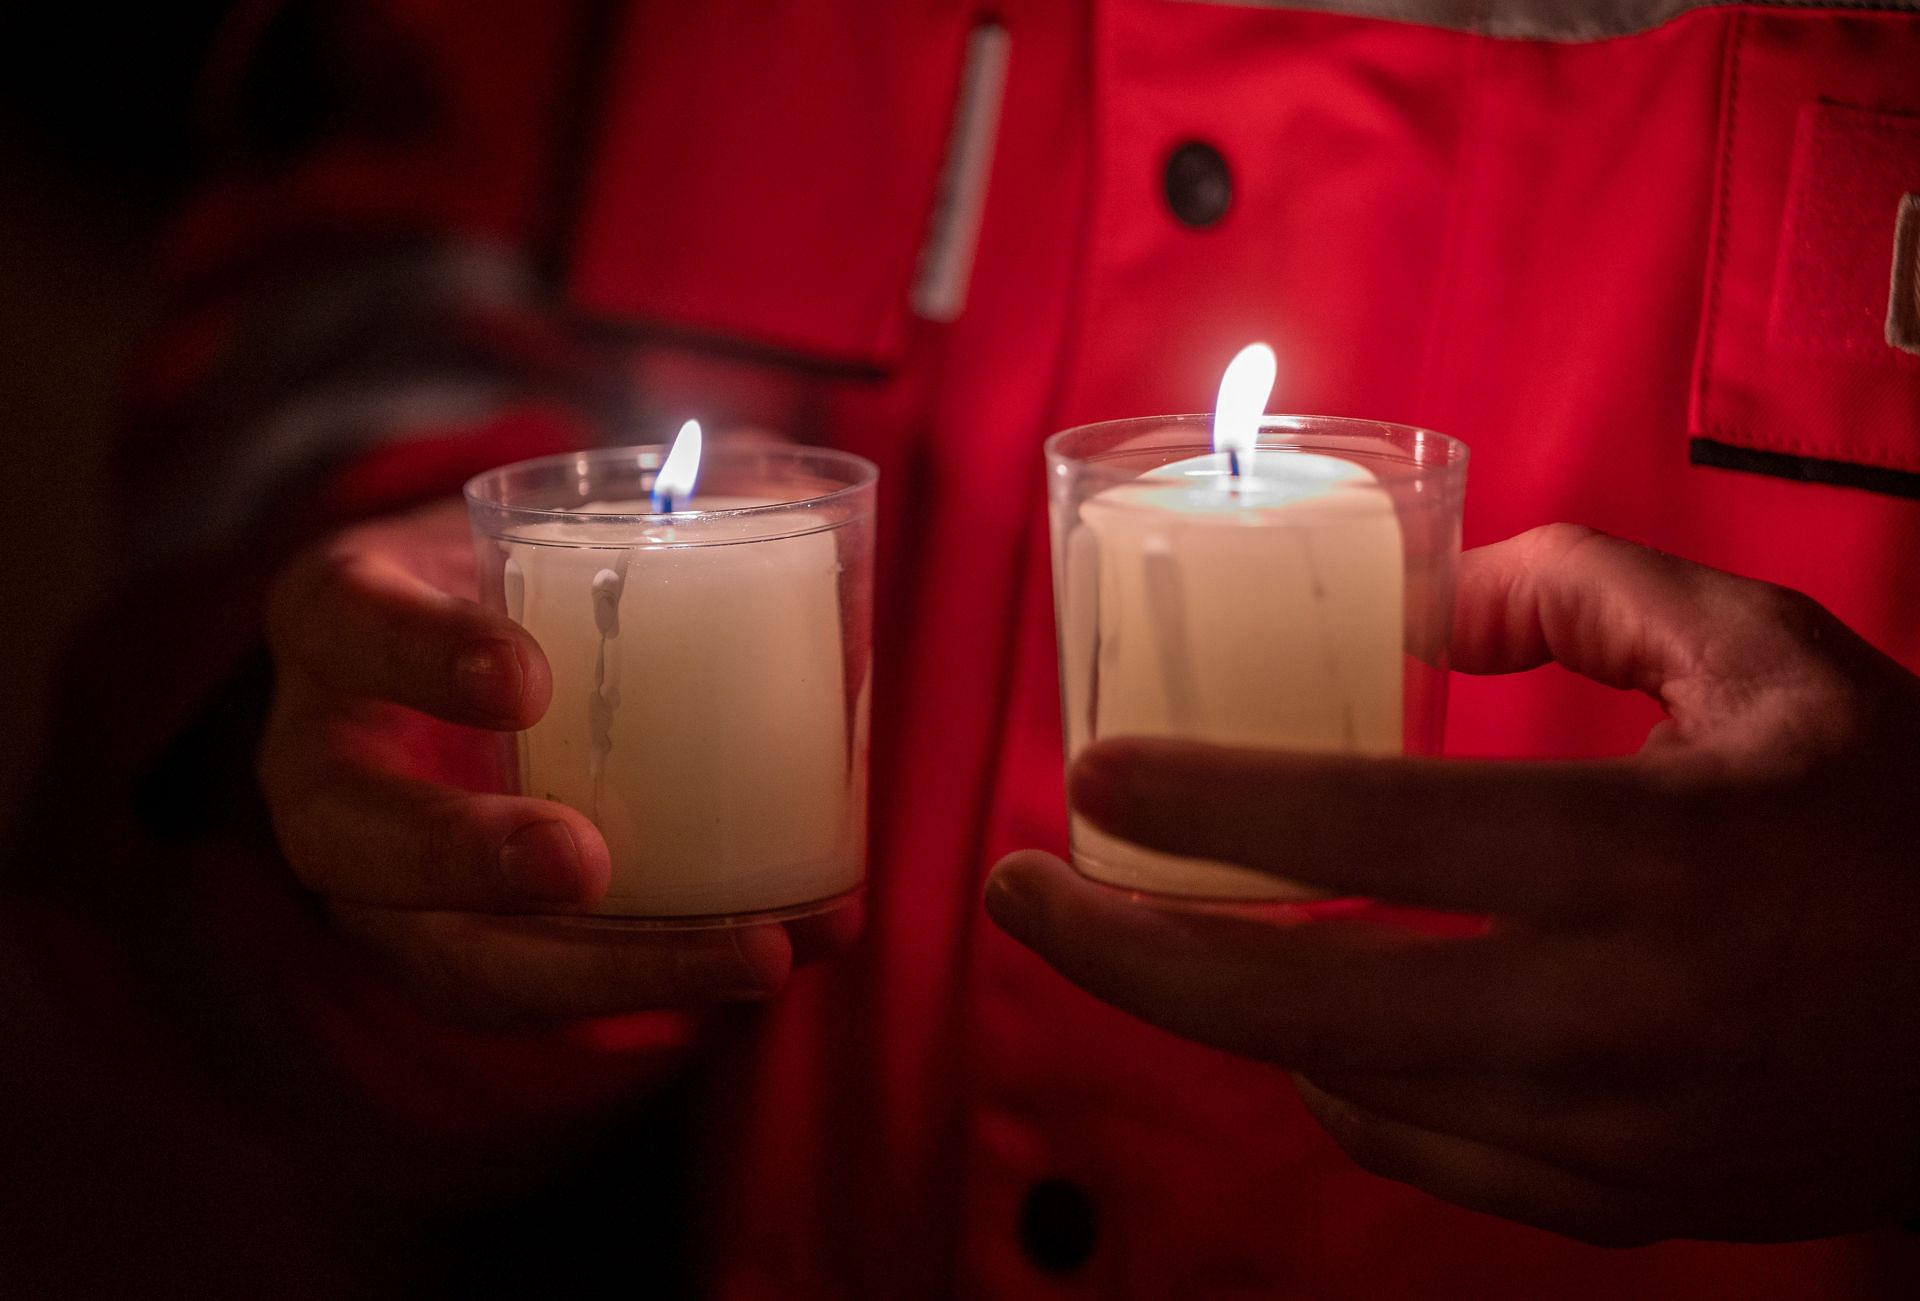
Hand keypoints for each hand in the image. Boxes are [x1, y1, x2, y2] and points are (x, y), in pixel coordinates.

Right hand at [260, 500, 820, 1025]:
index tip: (526, 676)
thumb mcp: (550, 522)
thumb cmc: (522, 580)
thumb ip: (658, 508)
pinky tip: (795, 944)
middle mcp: (328, 766)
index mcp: (339, 627)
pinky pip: (551, 997)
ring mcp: (385, 883)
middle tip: (584, 862)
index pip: (346, 627)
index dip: (422, 654)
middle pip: (350, 837)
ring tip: (755, 950)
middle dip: (464, 860)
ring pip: (456, 959)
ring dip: (610, 972)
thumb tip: (801, 491)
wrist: (480, 668)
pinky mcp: (463, 954)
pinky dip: (674, 980)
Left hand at [986, 524, 1919, 1244]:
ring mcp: (1616, 1136)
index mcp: (1655, 854)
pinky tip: (1311, 1020)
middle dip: (1127, 954)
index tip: (1097, 772)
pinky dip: (1336, 1082)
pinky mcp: (1625, 1206)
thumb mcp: (1765, 650)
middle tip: (1019, 892)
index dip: (1212, 802)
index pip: (1377, 829)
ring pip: (1341, 1085)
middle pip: (1304, 1004)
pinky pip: (1421, 1154)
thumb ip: (1582, 590)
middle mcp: (1621, 1015)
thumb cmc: (1895, 815)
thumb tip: (1421, 599)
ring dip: (1227, 1006)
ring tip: (1163, 928)